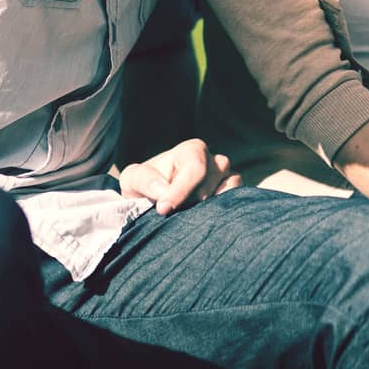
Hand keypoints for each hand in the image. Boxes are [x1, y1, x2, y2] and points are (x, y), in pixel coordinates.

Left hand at [118, 138, 240, 215]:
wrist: (154, 199)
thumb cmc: (144, 185)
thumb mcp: (133, 179)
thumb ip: (144, 180)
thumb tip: (163, 192)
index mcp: (192, 150)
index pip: (195, 169)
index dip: (180, 191)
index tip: (162, 209)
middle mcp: (214, 160)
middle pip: (208, 187)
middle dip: (187, 204)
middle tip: (171, 213)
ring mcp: (227, 177)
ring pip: (224, 194)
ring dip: (203, 210)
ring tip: (185, 215)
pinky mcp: (233, 195)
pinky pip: (236, 203)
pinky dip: (221, 212)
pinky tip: (202, 218)